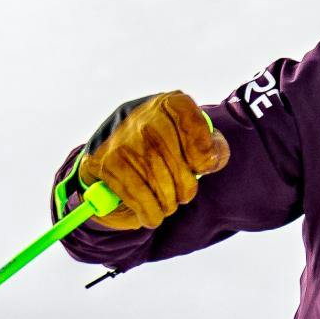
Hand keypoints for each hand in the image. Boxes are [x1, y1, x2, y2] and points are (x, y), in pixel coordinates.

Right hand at [70, 91, 228, 232]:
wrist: (117, 148)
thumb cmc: (168, 146)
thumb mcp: (195, 139)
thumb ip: (213, 149)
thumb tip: (210, 159)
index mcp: (171, 104)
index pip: (194, 124)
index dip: (204, 152)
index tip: (202, 166)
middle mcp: (145, 117)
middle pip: (178, 162)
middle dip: (186, 187)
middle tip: (185, 194)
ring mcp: (123, 139)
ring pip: (158, 182)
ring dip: (168, 202)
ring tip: (168, 203)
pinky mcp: (107, 162)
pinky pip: (138, 195)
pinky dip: (150, 212)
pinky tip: (153, 214)